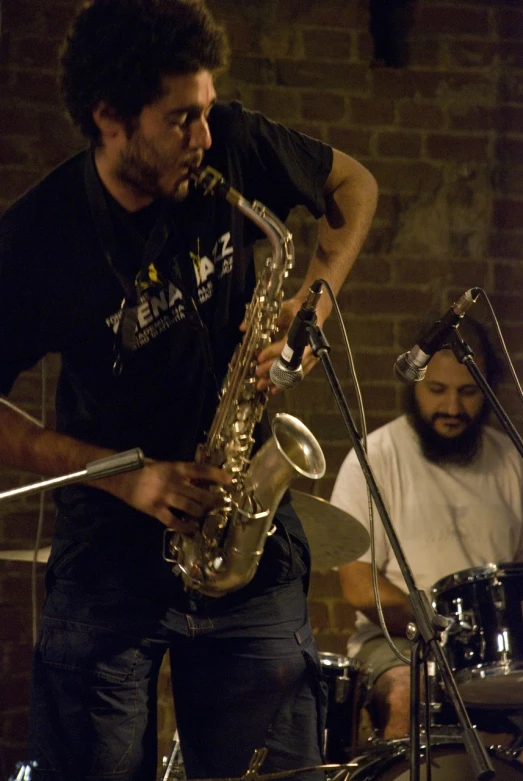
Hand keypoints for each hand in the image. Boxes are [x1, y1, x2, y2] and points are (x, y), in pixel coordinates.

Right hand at [103, 459, 232, 529]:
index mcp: (176, 468)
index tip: (230, 481)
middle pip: (200, 492)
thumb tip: (203, 477)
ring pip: (190, 507)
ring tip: (208, 517)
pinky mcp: (155, 510)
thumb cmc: (146, 469)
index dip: (217, 475)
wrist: (121, 477)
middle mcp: (173, 482)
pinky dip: (184, 526)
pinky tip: (192, 529)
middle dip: (214, 500)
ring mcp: (164, 497)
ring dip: (202, 513)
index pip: (201, 470)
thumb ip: (183, 472)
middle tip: (224, 504)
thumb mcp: (166, 466)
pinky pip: (173, 521)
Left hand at [241, 298, 318, 394]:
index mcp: (302, 332)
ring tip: (262, 386)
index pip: (285, 346)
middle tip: (257, 373)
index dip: (271, 353)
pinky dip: (286, 384)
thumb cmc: (297, 309)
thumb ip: (264, 318)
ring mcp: (311, 356)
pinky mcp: (310, 362)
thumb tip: (242, 328)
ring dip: (277, 381)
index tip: (258, 358)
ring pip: (293, 373)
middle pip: (289, 363)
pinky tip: (274, 390)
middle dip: (272, 370)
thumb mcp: (281, 309)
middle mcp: (308, 346)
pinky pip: (298, 376)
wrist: (315, 311)